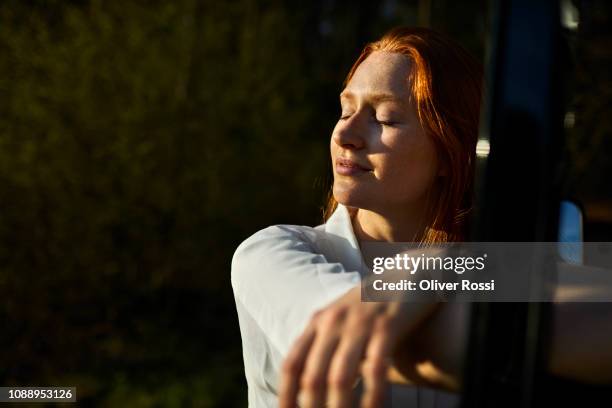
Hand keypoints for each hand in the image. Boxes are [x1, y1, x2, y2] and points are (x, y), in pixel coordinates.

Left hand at [279, 285, 437, 407]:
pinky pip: (375, 369)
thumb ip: (328, 345)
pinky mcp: (387, 326)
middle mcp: (333, 322)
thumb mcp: (344, 318)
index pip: (292, 365)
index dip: (286, 396)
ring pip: (340, 378)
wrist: (410, 271)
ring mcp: (359, 323)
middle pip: (312, 377)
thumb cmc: (375, 304)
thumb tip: (315, 386)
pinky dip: (372, 396)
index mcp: (318, 322)